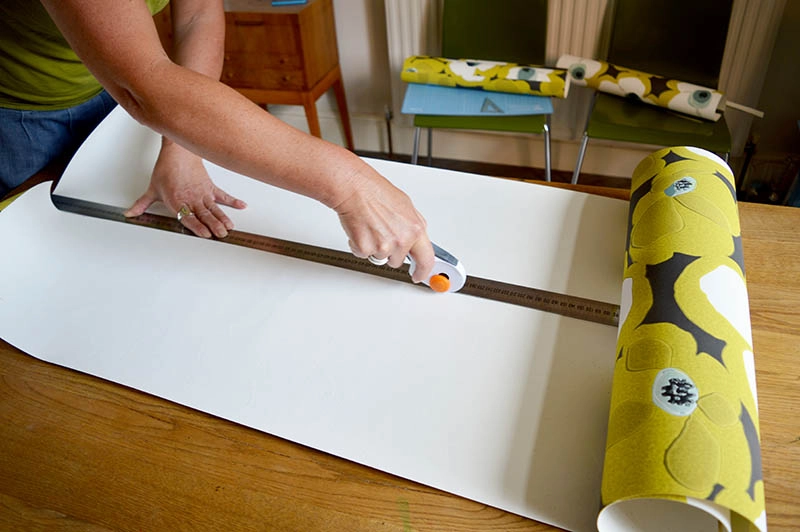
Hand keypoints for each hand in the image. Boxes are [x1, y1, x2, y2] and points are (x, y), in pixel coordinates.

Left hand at [124, 139, 246, 237]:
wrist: (178, 152)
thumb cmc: (166, 169)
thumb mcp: (152, 189)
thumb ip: (142, 204)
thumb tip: (130, 213)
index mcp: (177, 201)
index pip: (189, 217)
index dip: (198, 226)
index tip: (206, 234)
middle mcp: (191, 199)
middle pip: (204, 215)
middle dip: (214, 225)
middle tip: (222, 234)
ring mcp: (202, 193)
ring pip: (214, 208)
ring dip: (223, 218)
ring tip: (229, 227)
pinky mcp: (210, 187)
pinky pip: (223, 196)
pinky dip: (233, 201)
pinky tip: (241, 206)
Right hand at [333, 170, 434, 283]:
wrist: (355, 189)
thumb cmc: (377, 193)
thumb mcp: (406, 207)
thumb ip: (413, 226)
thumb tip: (416, 238)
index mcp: (415, 229)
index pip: (426, 259)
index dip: (423, 271)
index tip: (419, 275)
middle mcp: (402, 239)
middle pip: (397, 260)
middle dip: (390, 252)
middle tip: (382, 233)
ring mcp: (384, 246)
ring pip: (380, 258)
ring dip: (374, 247)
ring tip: (372, 226)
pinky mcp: (366, 248)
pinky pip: (363, 254)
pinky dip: (360, 244)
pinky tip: (362, 229)